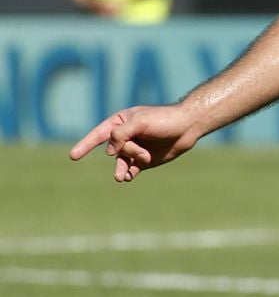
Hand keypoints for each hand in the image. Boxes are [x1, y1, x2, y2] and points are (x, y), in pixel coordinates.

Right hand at [69, 105, 201, 181]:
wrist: (188, 127)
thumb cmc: (164, 120)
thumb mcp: (141, 122)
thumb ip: (121, 133)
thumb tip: (109, 151)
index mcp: (120, 122)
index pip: (98, 135)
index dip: (85, 145)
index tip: (73, 156)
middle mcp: (125, 136)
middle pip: (115, 150)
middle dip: (128, 153)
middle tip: (144, 152)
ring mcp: (134, 148)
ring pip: (121, 162)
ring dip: (123, 168)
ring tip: (123, 176)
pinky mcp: (143, 160)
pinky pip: (130, 170)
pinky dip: (128, 174)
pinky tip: (129, 176)